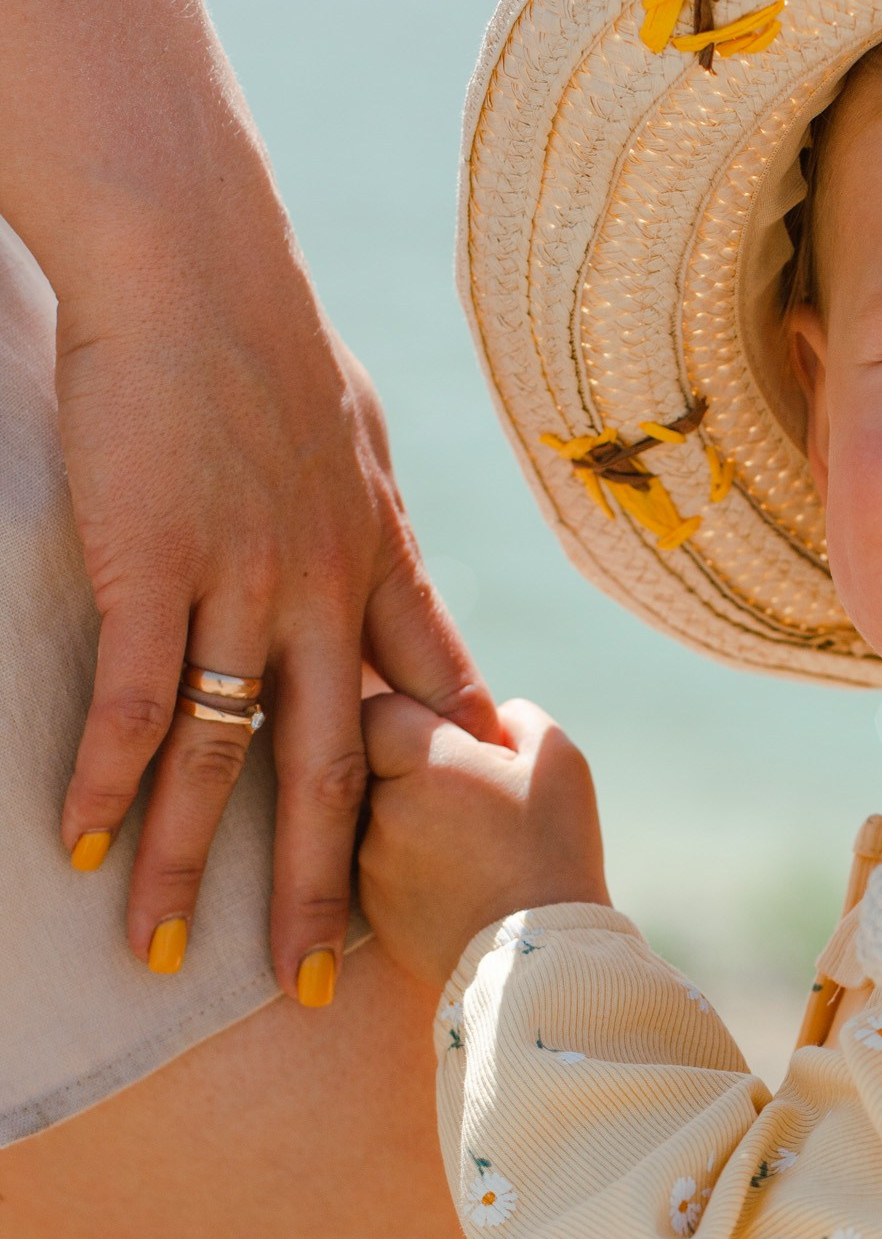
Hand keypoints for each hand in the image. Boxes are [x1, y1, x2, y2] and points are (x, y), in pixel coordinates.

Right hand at [56, 273, 504, 995]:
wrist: (191, 257)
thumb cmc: (262, 335)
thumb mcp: (358, 438)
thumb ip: (378, 527)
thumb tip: (395, 574)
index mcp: (378, 560)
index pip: (421, 700)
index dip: (430, 790)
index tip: (445, 865)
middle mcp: (326, 591)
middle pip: (333, 771)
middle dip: (319, 887)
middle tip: (311, 981)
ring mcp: (244, 585)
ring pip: (228, 760)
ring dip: (188, 864)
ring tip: (162, 951)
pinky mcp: (155, 567)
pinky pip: (139, 703)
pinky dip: (107, 781)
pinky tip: (79, 842)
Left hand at [359, 695, 611, 991]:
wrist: (542, 960)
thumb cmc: (555, 853)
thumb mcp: (558, 760)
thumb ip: (515, 716)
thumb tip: (489, 716)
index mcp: (422, 759)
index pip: (380, 709)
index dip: (412, 720)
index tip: (447, 742)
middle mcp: (379, 806)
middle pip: (368, 763)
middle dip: (405, 771)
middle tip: (459, 794)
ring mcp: (368, 861)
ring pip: (368, 817)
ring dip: (404, 819)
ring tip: (466, 846)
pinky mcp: (369, 908)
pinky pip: (375, 866)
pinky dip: (404, 866)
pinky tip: (454, 880)